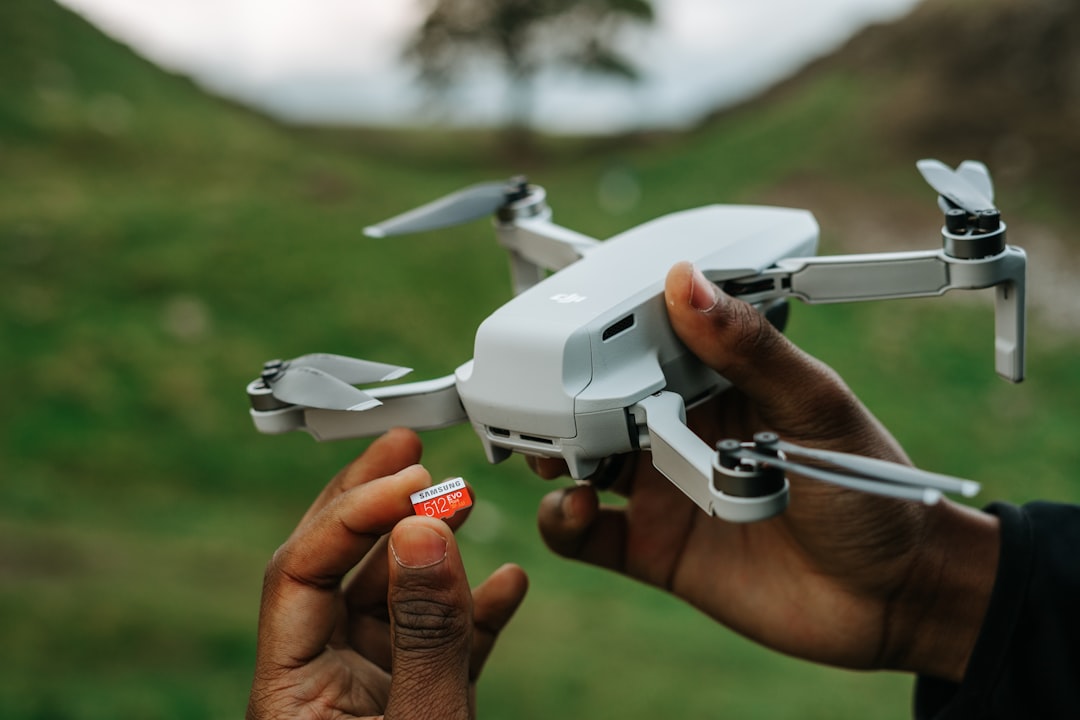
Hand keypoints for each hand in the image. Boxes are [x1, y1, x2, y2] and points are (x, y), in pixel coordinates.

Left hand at [249, 428, 527, 719]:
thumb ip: (425, 632)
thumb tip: (422, 531)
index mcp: (291, 691)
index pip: (301, 572)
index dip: (353, 513)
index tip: (411, 480)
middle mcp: (323, 682)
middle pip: (336, 567)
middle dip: (375, 502)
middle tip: (408, 449)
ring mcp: (370, 693)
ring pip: (391, 596)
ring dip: (430, 545)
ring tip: (462, 500)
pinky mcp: (417, 705)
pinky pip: (440, 642)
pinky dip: (475, 609)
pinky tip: (509, 580)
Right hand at [533, 262, 998, 681]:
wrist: (895, 599)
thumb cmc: (873, 492)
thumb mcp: (814, 410)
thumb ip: (749, 350)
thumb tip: (686, 281)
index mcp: (717, 382)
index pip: (643, 344)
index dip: (599, 335)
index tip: (564, 326)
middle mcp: (682, 430)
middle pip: (597, 402)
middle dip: (561, 397)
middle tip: (543, 400)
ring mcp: (664, 489)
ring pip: (581, 462)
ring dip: (554, 455)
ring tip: (557, 456)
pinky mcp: (655, 548)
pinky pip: (587, 534)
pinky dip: (563, 521)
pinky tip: (577, 510)